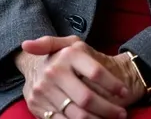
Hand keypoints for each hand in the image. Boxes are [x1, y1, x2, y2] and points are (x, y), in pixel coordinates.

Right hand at [16, 35, 131, 117]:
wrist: (34, 68)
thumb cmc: (61, 55)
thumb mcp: (67, 42)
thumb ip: (67, 39)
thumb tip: (26, 45)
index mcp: (67, 54)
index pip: (96, 73)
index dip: (113, 85)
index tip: (124, 92)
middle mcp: (54, 73)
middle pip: (87, 98)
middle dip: (108, 109)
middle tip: (121, 114)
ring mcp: (45, 92)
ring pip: (77, 115)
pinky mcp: (39, 108)